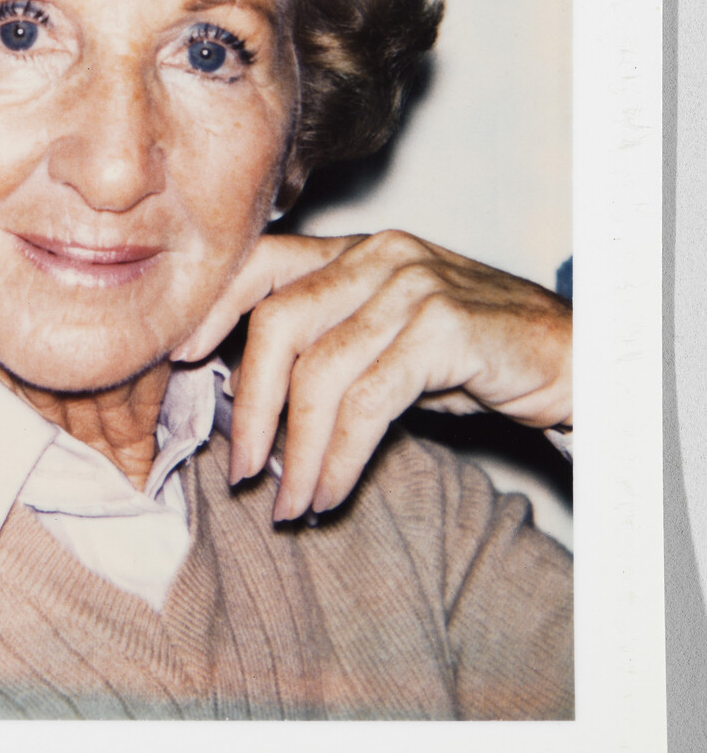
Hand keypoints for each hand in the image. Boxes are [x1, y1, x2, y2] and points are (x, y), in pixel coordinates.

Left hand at [171, 230, 571, 520]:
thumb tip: (249, 399)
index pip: (260, 261)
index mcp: (354, 251)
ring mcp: (412, 285)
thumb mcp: (389, 342)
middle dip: (249, 404)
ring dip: (297, 449)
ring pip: (320, 369)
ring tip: (289, 502)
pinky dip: (341, 455)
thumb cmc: (473, 356)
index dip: (212, 307)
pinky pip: (368, 399)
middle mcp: (377, 255)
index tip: (180, 362)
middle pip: (277, 319)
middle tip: (242, 471)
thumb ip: (328, 350)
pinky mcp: (444, 327)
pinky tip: (331, 491)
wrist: (573, 360)